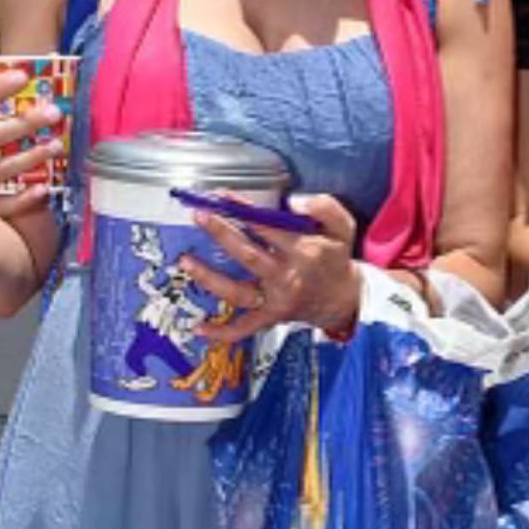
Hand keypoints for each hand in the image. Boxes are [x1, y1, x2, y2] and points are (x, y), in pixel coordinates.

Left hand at [181, 191, 360, 344]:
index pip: (269, 226)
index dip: (244, 210)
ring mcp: (276, 300)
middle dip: (221, 233)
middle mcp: (287, 277)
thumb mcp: (342, 226)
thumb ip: (324, 207)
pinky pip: (244, 328)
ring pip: (237, 291)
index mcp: (305, 251)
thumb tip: (293, 202)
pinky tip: (198, 327)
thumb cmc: (336, 258)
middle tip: (199, 214)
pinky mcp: (270, 317)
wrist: (343, 299)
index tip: (223, 196)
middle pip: (248, 255)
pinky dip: (222, 332)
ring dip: (208, 277)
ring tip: (185, 260)